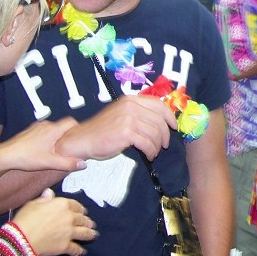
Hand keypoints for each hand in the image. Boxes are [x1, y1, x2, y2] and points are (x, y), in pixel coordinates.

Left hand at [0, 117, 84, 172]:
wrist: (5, 156)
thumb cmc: (26, 157)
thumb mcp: (50, 163)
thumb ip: (68, 163)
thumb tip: (84, 164)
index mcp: (53, 130)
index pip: (72, 122)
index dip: (78, 129)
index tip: (79, 138)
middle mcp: (46, 125)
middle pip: (63, 126)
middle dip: (68, 135)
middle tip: (70, 147)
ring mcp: (37, 127)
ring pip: (53, 129)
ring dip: (57, 137)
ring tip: (57, 150)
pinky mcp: (30, 131)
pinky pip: (44, 131)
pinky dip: (48, 138)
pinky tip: (44, 149)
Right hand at [11, 189, 97, 255]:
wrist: (21, 238)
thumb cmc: (25, 219)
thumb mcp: (33, 204)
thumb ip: (44, 199)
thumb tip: (50, 193)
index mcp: (63, 205)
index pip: (76, 206)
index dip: (80, 209)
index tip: (83, 212)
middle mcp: (70, 217)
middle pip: (82, 219)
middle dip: (87, 221)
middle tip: (91, 224)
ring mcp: (70, 232)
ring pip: (85, 233)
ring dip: (90, 234)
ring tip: (93, 235)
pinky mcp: (66, 246)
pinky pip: (76, 249)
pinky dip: (80, 251)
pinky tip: (82, 252)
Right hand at [54, 95, 177, 161]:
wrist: (82, 139)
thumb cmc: (103, 130)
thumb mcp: (121, 114)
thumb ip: (138, 113)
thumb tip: (161, 120)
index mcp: (131, 99)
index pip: (159, 104)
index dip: (169, 116)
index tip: (174, 126)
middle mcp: (130, 106)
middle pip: (160, 120)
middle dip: (165, 135)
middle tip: (164, 145)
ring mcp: (128, 118)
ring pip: (155, 133)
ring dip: (157, 146)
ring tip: (154, 152)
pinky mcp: (126, 132)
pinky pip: (148, 143)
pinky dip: (151, 151)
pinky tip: (149, 156)